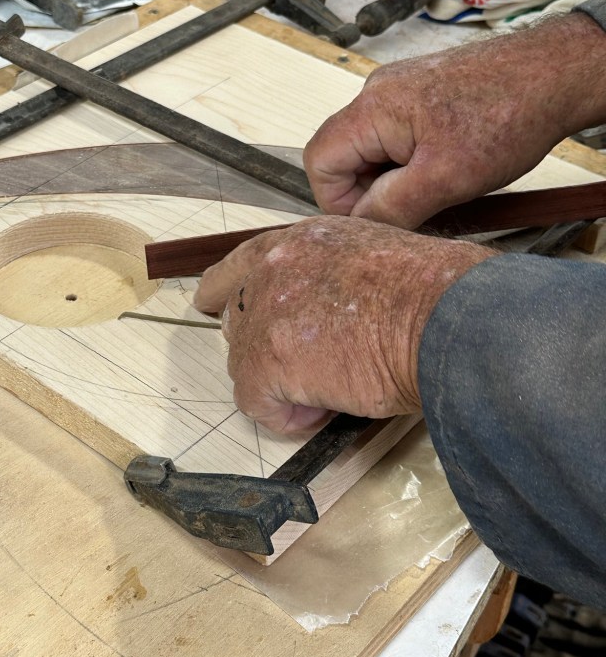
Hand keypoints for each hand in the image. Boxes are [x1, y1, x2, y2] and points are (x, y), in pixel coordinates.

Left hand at [194, 216, 493, 433]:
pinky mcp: (265, 359)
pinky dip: (289, 417)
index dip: (224, 287)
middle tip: (302, 371)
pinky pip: (257, 403)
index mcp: (302, 240)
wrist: (446, 318)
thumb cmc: (434, 294)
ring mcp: (264, 311)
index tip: (210, 302)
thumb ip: (331, 275)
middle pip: (237, 316)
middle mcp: (272, 266)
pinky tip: (326, 410)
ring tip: (334, 389)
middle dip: (261, 347)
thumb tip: (325, 313)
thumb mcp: (373, 257)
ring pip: (246, 364)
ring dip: (284, 384)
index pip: (241, 262)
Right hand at [304, 13, 605, 228]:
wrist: (555, 73)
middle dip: (370, 192)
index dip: (339, 203)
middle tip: (413, 210)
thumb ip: (392, 206)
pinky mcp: (420, 94)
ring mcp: (398, 92)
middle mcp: (377, 94)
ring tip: (439, 188)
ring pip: (372, 150)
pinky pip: (396, 138)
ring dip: (394, 179)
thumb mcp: (447, 178)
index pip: (320, 163)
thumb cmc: (509, 114)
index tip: (375, 223)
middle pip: (343, 157)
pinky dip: (412, 163)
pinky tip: (447, 169)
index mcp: (372, 109)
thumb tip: (360, 229)